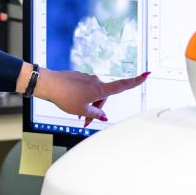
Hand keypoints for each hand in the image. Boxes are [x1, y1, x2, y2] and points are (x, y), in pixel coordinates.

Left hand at [33, 68, 149, 123]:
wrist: (49, 84)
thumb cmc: (64, 95)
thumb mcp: (82, 110)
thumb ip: (95, 113)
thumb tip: (102, 115)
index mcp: (100, 89)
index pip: (122, 85)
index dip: (136, 81)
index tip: (147, 74)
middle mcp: (95, 81)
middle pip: (103, 97)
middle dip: (96, 109)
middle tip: (85, 120)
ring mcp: (86, 78)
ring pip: (93, 94)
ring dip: (88, 104)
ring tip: (77, 114)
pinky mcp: (78, 78)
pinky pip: (84, 90)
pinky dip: (81, 98)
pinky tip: (72, 103)